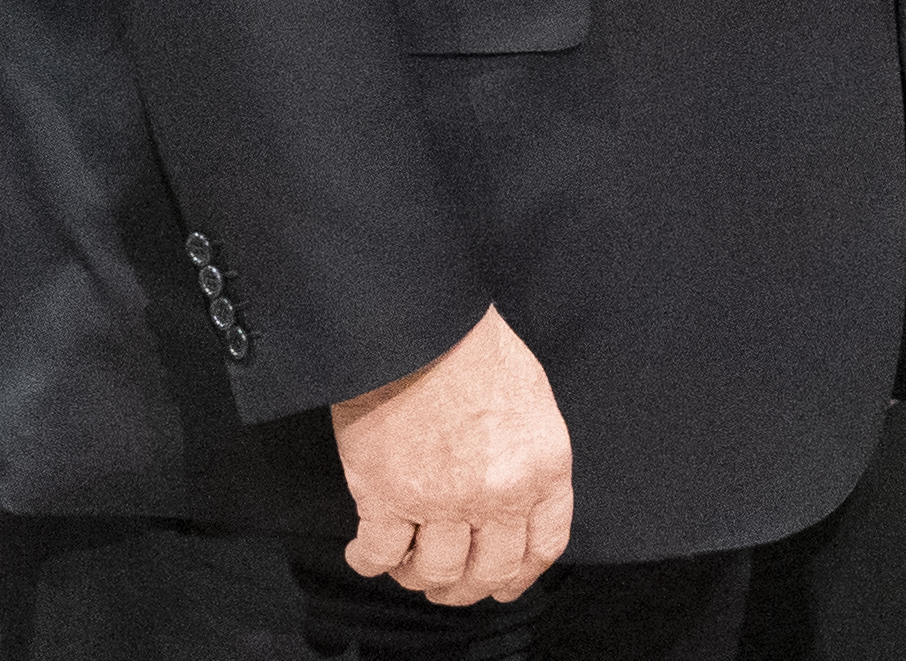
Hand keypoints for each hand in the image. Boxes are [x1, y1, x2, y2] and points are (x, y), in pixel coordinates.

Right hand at [332, 304, 574, 606]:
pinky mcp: (386, 496)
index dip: (518, 575)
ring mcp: (442, 500)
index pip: (541, 548)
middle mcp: (499, 494)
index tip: (501, 583)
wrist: (414, 318)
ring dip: (416, 576)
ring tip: (403, 563)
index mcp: (542, 467)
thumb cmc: (469, 343)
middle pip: (487, 571)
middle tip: (445, 584)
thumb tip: (515, 499)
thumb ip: (528, 456)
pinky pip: (379, 554)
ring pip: (434, 572)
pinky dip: (369, 561)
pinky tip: (362, 551)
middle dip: (465, 587)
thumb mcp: (530, 398)